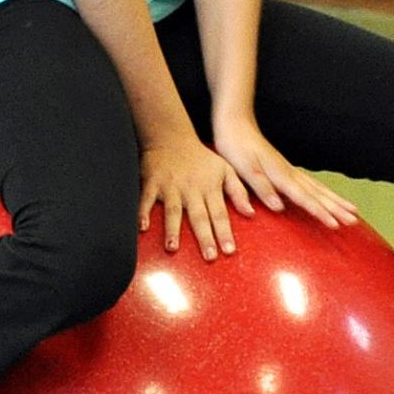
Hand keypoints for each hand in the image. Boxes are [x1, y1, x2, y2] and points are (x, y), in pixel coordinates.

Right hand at [137, 130, 250, 257]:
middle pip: (199, 216)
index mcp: (209, 187)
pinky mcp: (152, 183)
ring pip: (173, 211)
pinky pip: (146, 200)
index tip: (229, 251)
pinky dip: (143, 213)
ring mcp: (170, 187)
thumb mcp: (226, 169)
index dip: (224, 232)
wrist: (172, 137)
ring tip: (173, 248)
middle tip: (209, 256)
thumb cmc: (200, 157)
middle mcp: (191, 189)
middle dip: (205, 237)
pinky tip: (142, 228)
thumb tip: (251, 213)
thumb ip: (238, 192)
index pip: (219, 213)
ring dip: (172, 230)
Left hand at [208, 117, 360, 232]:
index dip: (321, 212)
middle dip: (337, 209)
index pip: (305, 198)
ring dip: (336, 200)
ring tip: (353, 211)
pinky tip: (329, 197)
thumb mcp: (243, 168)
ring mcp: (290, 170)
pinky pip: (311, 184)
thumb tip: (279, 207)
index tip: (336, 224)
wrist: (236, 124)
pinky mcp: (286, 169)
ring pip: (318, 188)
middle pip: (318, 194)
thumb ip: (262, 188)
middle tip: (354, 221)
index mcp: (280, 175)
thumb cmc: (235, 147)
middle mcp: (290, 173)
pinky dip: (324, 192)